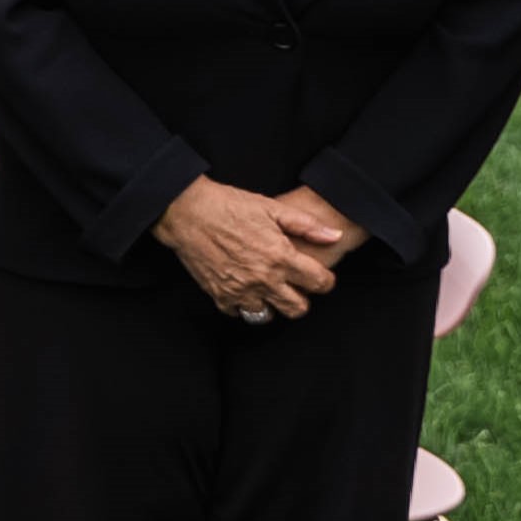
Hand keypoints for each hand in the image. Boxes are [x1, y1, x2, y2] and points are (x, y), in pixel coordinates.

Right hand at [154, 176, 351, 320]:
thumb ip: (306, 225)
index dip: (325, 280)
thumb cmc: (228, 205)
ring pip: (269, 315)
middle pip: (298, 308)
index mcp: (281, 256)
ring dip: (271, 303)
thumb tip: (334, 236)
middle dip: (302, 298)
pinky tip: (243, 288)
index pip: (320, 283)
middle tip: (294, 286)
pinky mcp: (219, 295)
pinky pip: (239, 313)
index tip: (319, 276)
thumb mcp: (271, 207)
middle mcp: (263, 278)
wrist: (186, 212)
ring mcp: (240, 290)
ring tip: (267, 288)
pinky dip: (243, 304)